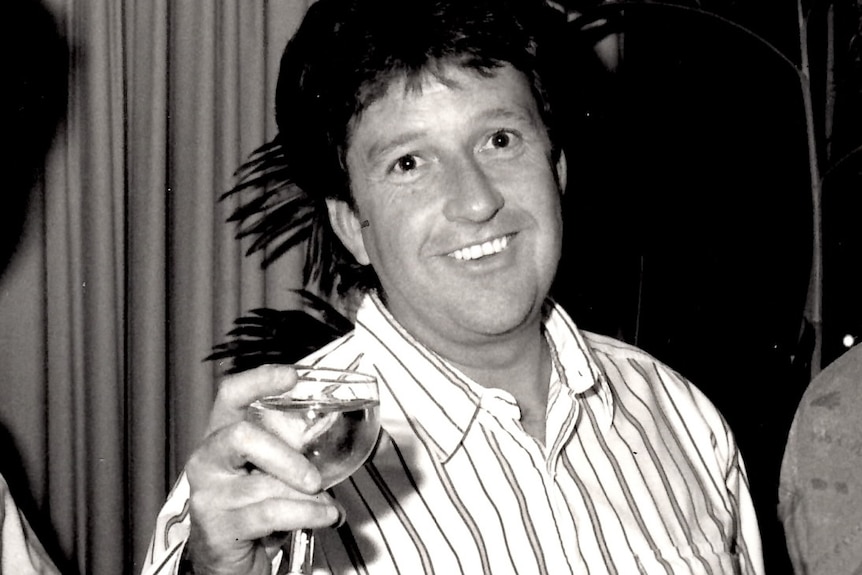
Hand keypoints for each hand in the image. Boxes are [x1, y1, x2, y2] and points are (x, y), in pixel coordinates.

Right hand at [184, 365, 342, 574]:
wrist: (228, 560)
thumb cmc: (256, 505)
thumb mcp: (278, 470)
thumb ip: (305, 448)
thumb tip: (365, 432)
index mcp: (223, 434)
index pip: (231, 394)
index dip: (259, 380)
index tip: (291, 375)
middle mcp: (208, 459)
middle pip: (242, 436)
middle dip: (287, 456)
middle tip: (316, 479)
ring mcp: (209, 494)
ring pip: (265, 485)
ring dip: (308, 499)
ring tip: (328, 506)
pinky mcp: (217, 528)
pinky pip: (270, 514)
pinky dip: (308, 515)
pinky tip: (326, 516)